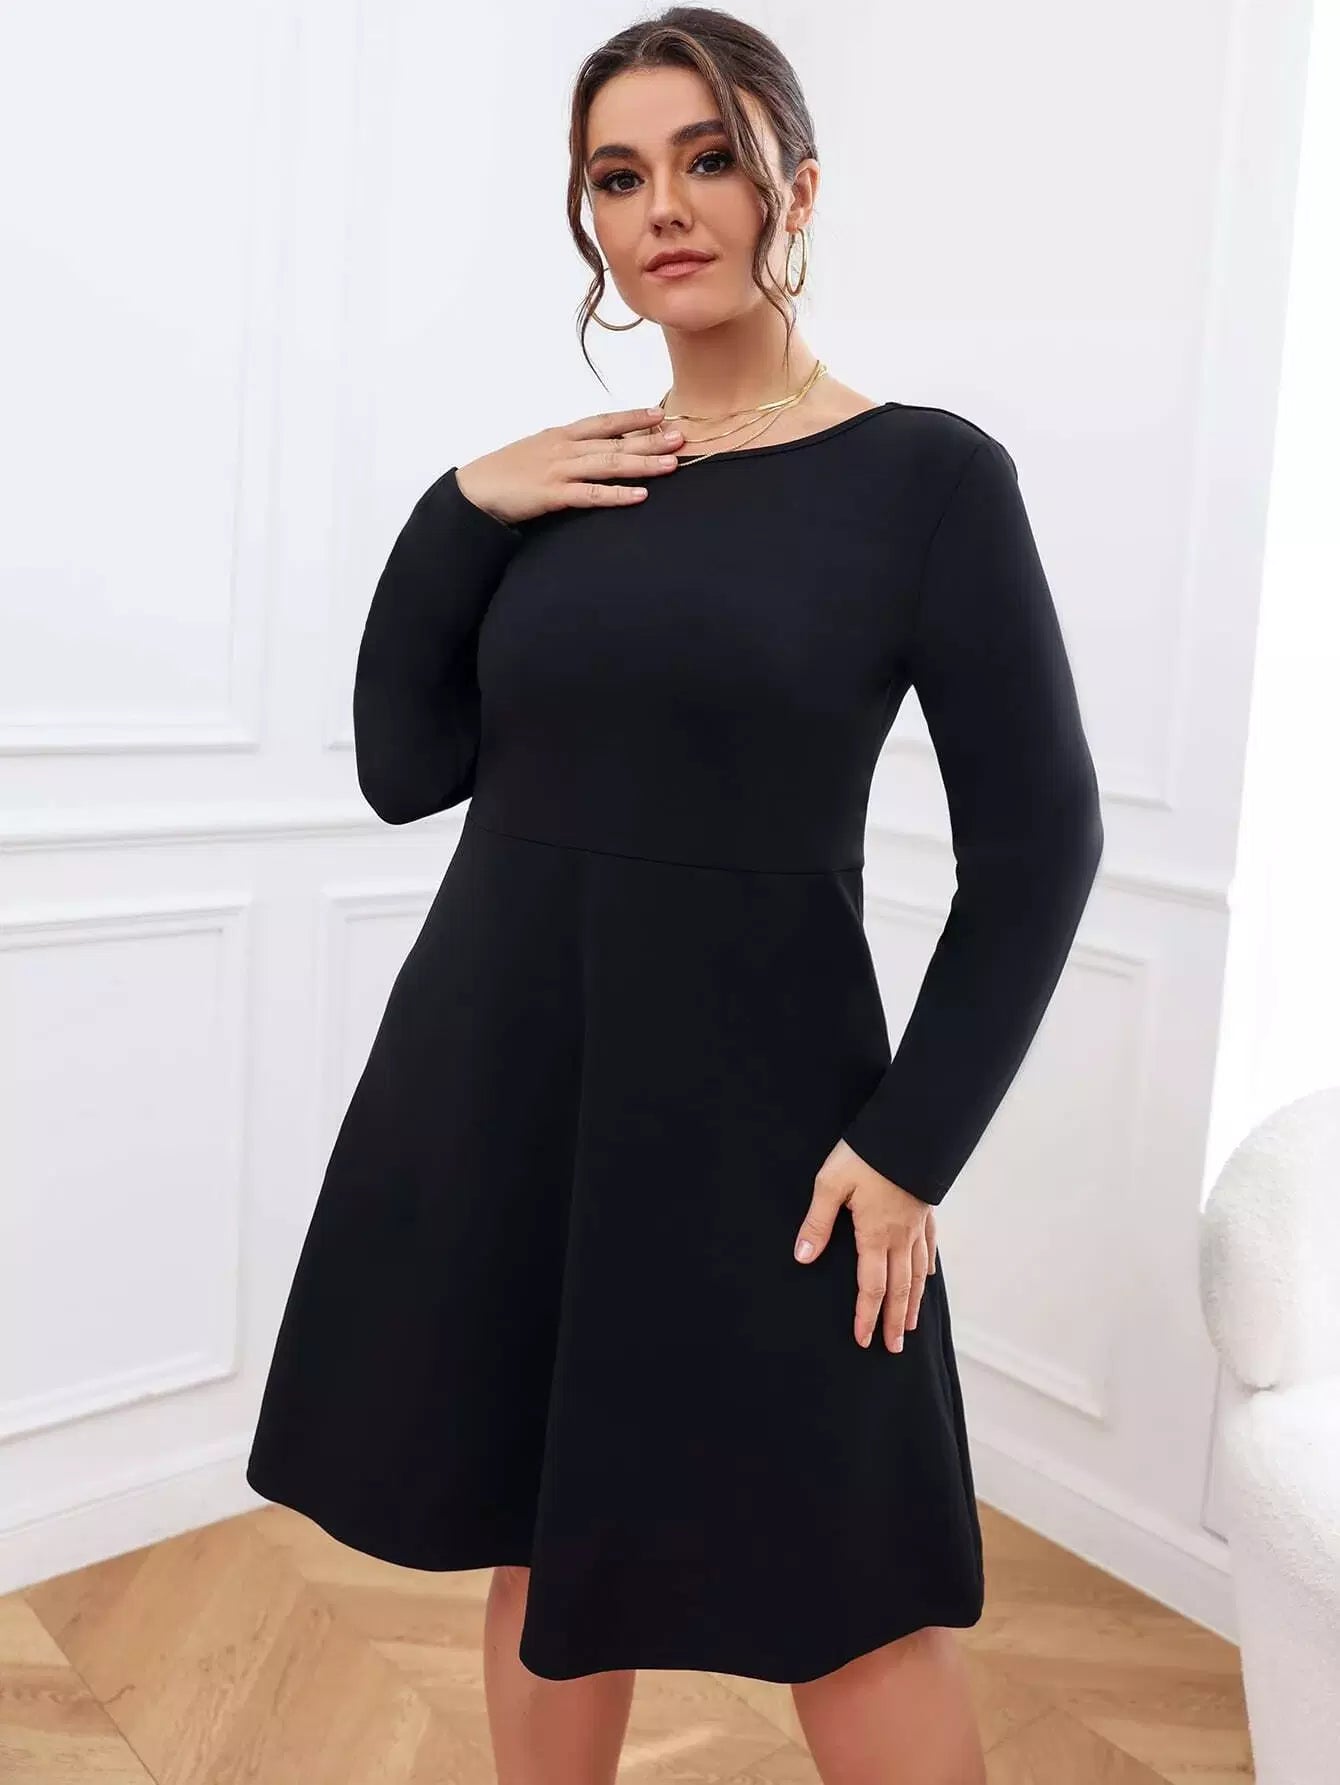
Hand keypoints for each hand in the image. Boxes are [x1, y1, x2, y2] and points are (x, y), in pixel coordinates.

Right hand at [453, 406, 683, 525]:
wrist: (475, 491)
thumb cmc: (506, 473)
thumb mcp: (539, 451)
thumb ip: (568, 450)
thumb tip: (595, 450)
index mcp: (561, 435)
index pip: (604, 422)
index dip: (633, 417)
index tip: (659, 414)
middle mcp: (564, 447)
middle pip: (615, 441)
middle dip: (650, 439)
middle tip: (681, 436)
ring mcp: (559, 470)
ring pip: (609, 464)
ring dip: (643, 463)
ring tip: (671, 463)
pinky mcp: (553, 494)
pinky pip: (591, 494)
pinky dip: (617, 495)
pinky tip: (639, 495)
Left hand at [793, 1139, 937, 1351]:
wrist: (909, 1130)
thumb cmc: (865, 1155)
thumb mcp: (830, 1185)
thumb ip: (817, 1223)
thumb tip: (803, 1258)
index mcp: (874, 1235)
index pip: (871, 1286)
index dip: (867, 1315)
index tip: (864, 1339)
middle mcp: (899, 1237)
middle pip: (899, 1289)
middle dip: (895, 1321)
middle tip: (893, 1348)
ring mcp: (916, 1225)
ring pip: (917, 1274)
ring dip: (913, 1303)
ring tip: (912, 1326)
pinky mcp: (925, 1210)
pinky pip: (930, 1247)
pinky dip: (927, 1267)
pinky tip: (927, 1276)